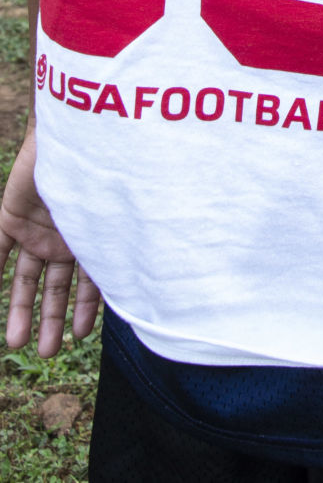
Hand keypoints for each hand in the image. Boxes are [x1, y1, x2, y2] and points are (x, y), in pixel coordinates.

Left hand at [0, 133, 99, 353]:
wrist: (77, 131)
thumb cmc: (105, 172)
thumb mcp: (112, 217)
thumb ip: (119, 249)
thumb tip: (148, 284)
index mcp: (91, 237)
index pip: (86, 282)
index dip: (82, 310)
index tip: (78, 337)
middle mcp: (63, 236)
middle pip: (54, 286)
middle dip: (50, 319)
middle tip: (46, 352)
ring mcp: (36, 227)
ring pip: (25, 277)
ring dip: (21, 309)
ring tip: (17, 342)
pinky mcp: (11, 215)